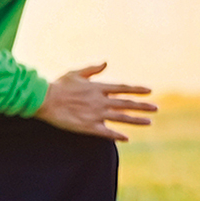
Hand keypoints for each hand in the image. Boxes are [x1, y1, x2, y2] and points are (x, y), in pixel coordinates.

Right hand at [33, 63, 157, 141]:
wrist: (43, 100)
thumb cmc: (57, 85)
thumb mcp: (75, 73)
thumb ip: (92, 69)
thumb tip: (106, 62)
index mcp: (98, 87)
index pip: (123, 88)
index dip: (137, 90)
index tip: (149, 91)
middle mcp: (100, 101)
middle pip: (126, 104)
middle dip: (142, 106)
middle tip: (156, 108)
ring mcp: (95, 114)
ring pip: (121, 118)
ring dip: (136, 120)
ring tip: (149, 122)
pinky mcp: (88, 127)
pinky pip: (106, 133)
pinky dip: (117, 135)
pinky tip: (126, 138)